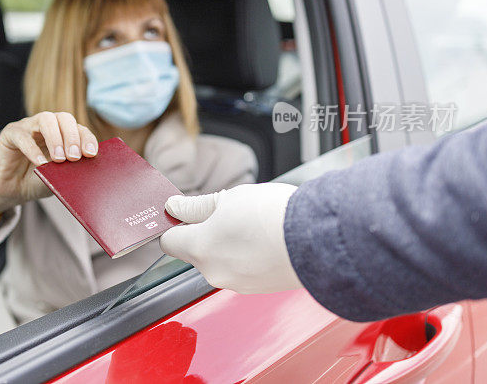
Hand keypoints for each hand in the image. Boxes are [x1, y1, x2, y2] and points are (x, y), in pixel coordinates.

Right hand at [0, 111, 98, 204]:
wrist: (14, 190)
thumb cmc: (38, 180)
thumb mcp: (58, 176)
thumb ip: (69, 170)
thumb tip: (84, 170)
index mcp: (63, 132)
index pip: (80, 128)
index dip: (87, 139)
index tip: (91, 154)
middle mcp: (48, 124)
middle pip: (64, 118)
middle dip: (72, 137)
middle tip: (74, 157)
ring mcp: (29, 126)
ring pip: (46, 119)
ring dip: (55, 138)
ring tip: (59, 159)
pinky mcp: (11, 133)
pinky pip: (23, 136)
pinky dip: (33, 150)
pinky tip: (40, 163)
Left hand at [159, 183, 302, 293]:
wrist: (317, 238)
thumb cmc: (273, 215)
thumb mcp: (228, 198)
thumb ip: (196, 206)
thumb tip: (174, 207)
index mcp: (199, 248)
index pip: (168, 241)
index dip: (174, 224)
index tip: (183, 213)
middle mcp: (213, 272)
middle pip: (194, 252)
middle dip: (204, 233)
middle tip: (226, 212)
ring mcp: (236, 283)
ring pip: (218, 261)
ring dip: (226, 244)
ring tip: (250, 225)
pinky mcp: (257, 288)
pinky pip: (240, 270)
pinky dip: (245, 256)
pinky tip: (263, 240)